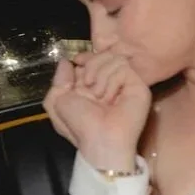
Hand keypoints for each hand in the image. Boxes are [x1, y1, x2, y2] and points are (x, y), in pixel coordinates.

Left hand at [43, 52, 151, 170]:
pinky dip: (112, 81)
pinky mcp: (137, 85)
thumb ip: (58, 80)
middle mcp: (109, 83)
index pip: (92, 58)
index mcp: (91, 85)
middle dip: (90, 65)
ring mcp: (125, 84)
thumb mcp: (57, 103)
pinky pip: (123, 67)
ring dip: (101, 75)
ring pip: (114, 57)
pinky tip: (111, 97)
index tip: (77, 61)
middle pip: (103, 54)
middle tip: (87, 85)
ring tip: (99, 95)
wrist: (101, 140)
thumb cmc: (80, 126)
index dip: (85, 57)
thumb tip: (66, 61)